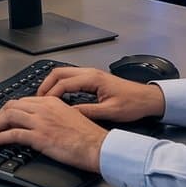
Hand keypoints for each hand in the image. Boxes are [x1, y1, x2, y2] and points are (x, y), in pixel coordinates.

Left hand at [0, 97, 108, 171]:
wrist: (98, 146)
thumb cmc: (89, 136)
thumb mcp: (70, 116)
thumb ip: (53, 114)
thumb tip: (41, 121)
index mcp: (52, 102)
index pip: (24, 100)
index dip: (11, 109)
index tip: (7, 117)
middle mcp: (44, 108)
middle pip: (12, 105)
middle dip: (0, 115)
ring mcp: (41, 122)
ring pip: (9, 116)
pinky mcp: (39, 137)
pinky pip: (12, 134)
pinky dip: (1, 137)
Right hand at [35, 66, 165, 123]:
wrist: (147, 98)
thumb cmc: (133, 103)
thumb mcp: (110, 112)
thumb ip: (88, 112)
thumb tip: (70, 114)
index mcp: (92, 79)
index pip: (63, 83)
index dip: (50, 94)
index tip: (43, 105)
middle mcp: (90, 73)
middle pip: (59, 72)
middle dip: (45, 85)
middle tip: (37, 98)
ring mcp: (91, 74)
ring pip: (64, 73)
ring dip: (52, 83)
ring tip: (44, 97)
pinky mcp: (93, 78)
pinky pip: (71, 77)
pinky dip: (60, 84)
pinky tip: (59, 95)